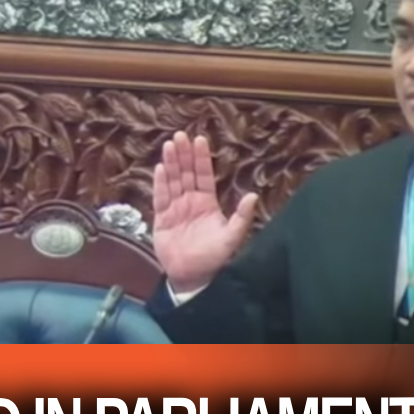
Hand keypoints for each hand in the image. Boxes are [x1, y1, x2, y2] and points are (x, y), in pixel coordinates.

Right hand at [152, 131, 258, 291]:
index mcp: (207, 203)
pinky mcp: (161, 219)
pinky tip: (160, 168)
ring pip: (172, 181)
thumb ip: (241, 216)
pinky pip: (160, 197)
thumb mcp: (232, 237)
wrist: (192, 277)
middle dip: (183, 154)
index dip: (201, 158)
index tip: (199, 140)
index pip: (203, 175)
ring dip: (171, 163)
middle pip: (185, 173)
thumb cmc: (214, 258)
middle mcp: (190, 202)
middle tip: (180, 135)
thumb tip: (253, 195)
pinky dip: (160, 183)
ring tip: (169, 145)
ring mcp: (175, 209)